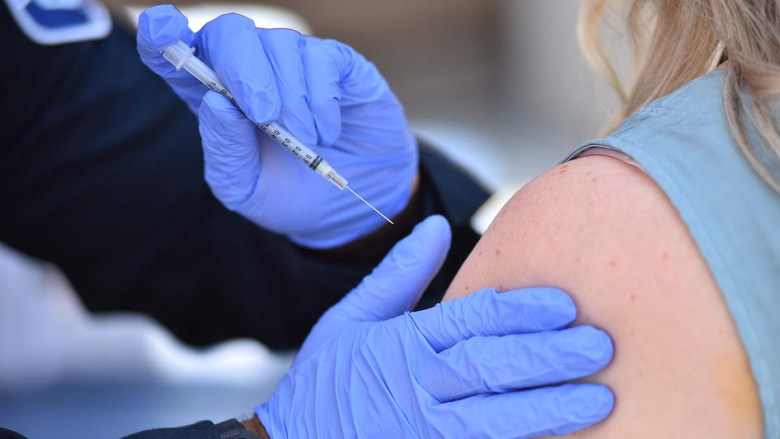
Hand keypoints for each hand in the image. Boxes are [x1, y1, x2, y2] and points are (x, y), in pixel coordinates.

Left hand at [136, 6, 416, 247]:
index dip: (162, 33)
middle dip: (243, 70)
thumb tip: (217, 102)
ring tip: (307, 140)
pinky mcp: (335, 62)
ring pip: (280, 44)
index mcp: (212, 96)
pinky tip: (327, 130)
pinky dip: (323, 100)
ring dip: (292, 100)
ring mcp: (293, 61)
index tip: (162, 30)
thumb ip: (226, 151)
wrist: (354, 199)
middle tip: (265, 117)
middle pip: (229, 32)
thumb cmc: (291, 193)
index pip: (174, 51)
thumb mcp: (245, 189)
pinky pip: (322, 58)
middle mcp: (249, 68)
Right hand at [256, 215, 614, 437]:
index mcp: (404, 343)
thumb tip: (436, 227)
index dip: (522, 310)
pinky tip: (558, 438)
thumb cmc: (326, 380)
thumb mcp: (350, 318)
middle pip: (495, 366)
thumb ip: (399, 274)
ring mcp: (427, 431)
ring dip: (550, 408)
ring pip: (497, 418)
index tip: (564, 305)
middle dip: (550, 357)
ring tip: (599, 400)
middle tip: (599, 345)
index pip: (473, 319)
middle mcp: (420, 386)